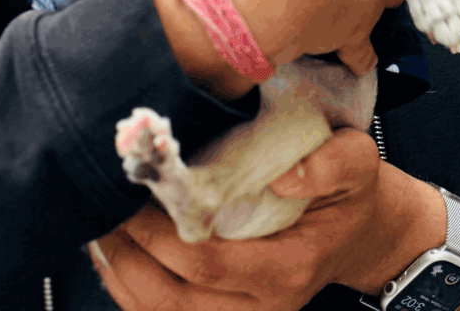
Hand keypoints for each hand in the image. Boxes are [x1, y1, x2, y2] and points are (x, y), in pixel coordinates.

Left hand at [90, 128, 459, 310]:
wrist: (362, 234)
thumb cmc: (351, 196)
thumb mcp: (359, 162)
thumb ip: (332, 164)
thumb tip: (286, 175)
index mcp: (289, 269)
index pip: (208, 264)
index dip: (161, 237)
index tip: (135, 197)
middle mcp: (263, 306)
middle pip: (174, 300)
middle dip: (128, 257)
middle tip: (101, 212)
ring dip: (121, 277)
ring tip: (98, 232)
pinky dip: (131, 291)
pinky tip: (113, 258)